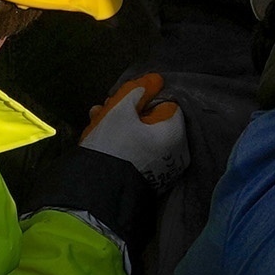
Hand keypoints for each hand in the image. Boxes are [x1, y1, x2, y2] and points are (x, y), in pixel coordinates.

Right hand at [81, 72, 187, 186]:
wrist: (99, 193)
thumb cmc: (113, 145)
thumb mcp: (120, 111)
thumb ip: (137, 92)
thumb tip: (153, 81)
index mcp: (176, 133)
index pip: (167, 104)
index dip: (145, 97)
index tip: (124, 97)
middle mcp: (177, 153)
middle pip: (154, 121)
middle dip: (129, 111)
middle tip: (107, 105)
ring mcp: (165, 170)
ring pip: (144, 138)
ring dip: (122, 125)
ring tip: (97, 117)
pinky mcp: (151, 181)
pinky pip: (141, 155)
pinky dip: (126, 144)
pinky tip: (102, 136)